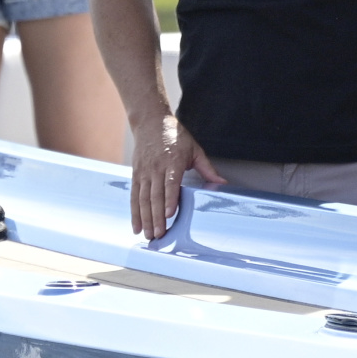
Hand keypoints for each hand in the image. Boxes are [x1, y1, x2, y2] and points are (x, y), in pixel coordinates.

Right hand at [130, 111, 222, 239]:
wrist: (151, 122)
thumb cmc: (175, 136)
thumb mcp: (194, 149)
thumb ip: (207, 168)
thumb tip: (222, 182)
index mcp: (173, 161)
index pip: (170, 182)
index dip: (169, 199)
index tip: (169, 214)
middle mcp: (156, 167)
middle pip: (155, 195)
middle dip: (156, 217)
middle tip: (159, 235)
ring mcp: (144, 171)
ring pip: (143, 198)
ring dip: (145, 218)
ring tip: (147, 235)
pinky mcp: (136, 174)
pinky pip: (134, 196)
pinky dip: (134, 212)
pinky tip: (136, 226)